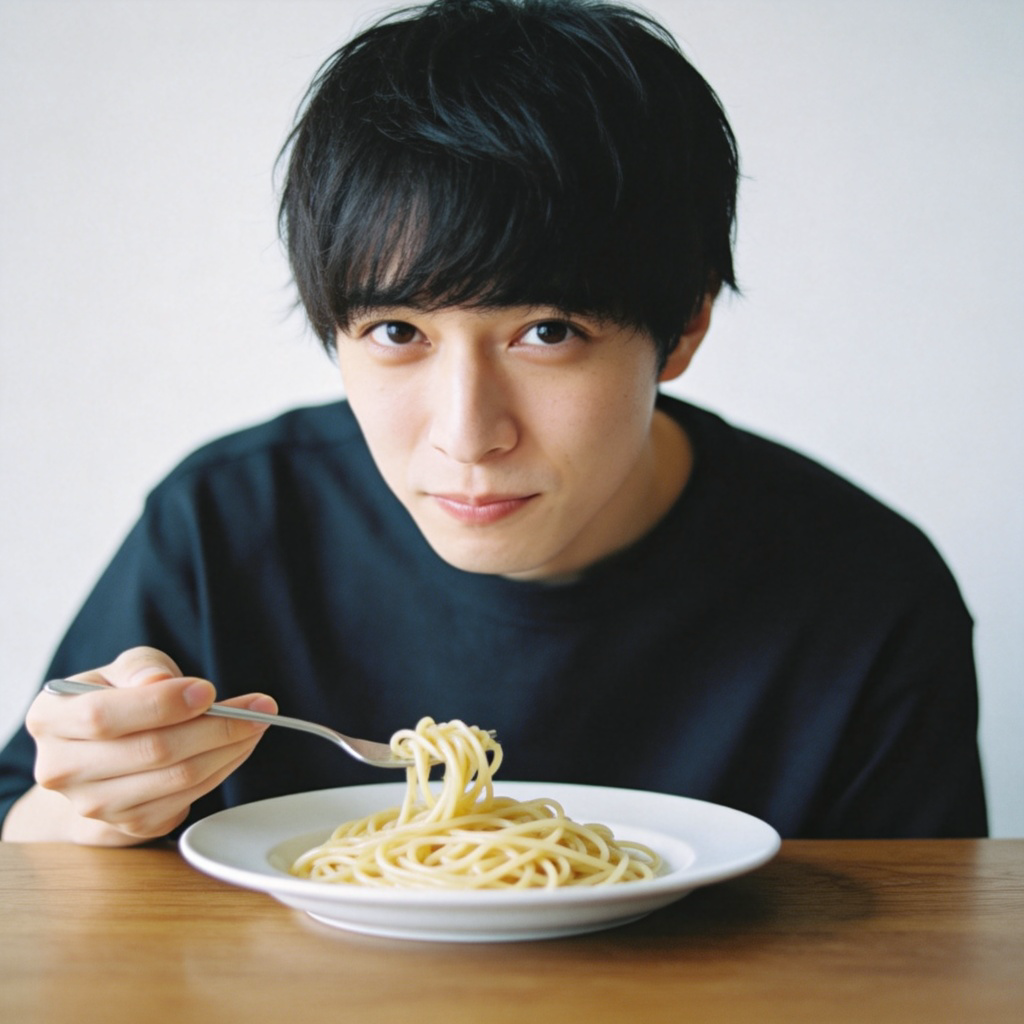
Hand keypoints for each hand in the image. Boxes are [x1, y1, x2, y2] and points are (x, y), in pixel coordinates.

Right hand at [20, 646, 276, 844]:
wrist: (96, 757)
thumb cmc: (115, 701)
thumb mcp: (121, 670)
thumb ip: (141, 668)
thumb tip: (161, 683)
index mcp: (50, 718)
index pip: (104, 716)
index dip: (162, 704)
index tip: (209, 690)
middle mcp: (62, 768)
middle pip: (151, 750)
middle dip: (217, 725)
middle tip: (260, 707)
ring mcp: (93, 805)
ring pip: (176, 778)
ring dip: (229, 748)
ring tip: (258, 722)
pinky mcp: (129, 826)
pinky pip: (188, 798)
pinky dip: (223, 769)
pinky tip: (239, 746)